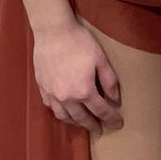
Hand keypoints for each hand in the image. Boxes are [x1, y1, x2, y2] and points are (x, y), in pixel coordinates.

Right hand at [30, 17, 123, 132]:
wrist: (53, 30)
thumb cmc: (79, 42)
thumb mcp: (100, 59)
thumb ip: (109, 81)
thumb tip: (115, 99)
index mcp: (83, 90)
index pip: (100, 110)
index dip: (111, 118)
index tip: (118, 123)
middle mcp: (66, 97)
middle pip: (81, 118)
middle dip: (92, 125)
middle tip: (100, 129)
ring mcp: (52, 94)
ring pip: (63, 116)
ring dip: (75, 122)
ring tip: (83, 122)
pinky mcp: (42, 87)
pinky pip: (50, 106)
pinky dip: (60, 112)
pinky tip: (64, 110)